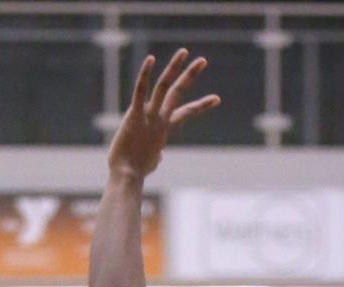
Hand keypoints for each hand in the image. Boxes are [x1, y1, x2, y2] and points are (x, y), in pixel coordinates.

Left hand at [108, 50, 218, 179]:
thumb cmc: (135, 172)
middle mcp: (160, 119)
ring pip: (165, 87)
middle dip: (190, 75)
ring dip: (175, 68)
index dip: (201, 106)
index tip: (217, 99)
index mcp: (163, 128)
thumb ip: (156, 154)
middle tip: (203, 60)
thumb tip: (158, 157)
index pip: (186, 113)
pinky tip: (151, 59)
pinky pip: (141, 91)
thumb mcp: (150, 161)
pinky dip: (145, 75)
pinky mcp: (135, 116)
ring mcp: (149, 117)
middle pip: (178, 93)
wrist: (126, 177)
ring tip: (184, 52)